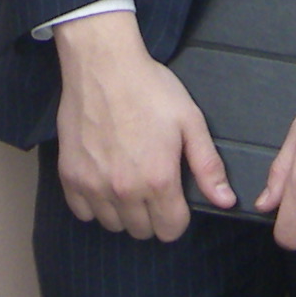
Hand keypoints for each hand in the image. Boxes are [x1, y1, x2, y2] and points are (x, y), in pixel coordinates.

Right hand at [53, 13, 234, 239]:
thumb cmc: (150, 89)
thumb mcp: (190, 121)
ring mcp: (93, 185)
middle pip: (142, 232)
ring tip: (128, 182)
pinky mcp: (70, 176)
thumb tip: (226, 201)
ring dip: (123, 212)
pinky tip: (103, 182)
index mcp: (158, 180)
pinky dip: (94, 204)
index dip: (178, 218)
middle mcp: (124, 191)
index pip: (171, 230)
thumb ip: (208, 166)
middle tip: (152, 185)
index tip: (175, 199)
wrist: (103, 65)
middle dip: (152, 215)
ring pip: (113, 225)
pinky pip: (83, 212)